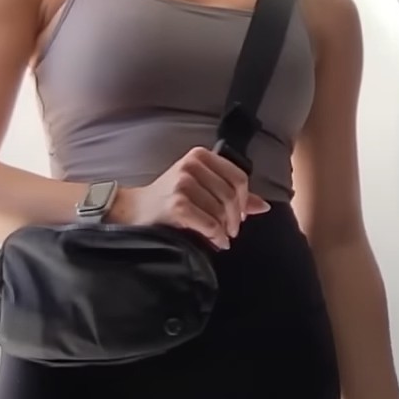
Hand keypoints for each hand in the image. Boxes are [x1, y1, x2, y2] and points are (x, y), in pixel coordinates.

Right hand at [110, 146, 268, 248]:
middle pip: (232, 195)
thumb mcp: (202, 188)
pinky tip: (215, 242)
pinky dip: (216, 236)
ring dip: (224, 229)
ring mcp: (183, 183)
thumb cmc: (170, 199)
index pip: (239, 177)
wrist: (134, 211)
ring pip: (221, 211)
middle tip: (231, 231)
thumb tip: (264, 206)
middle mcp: (191, 165)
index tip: (240, 214)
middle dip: (235, 218)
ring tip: (220, 237)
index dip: (244, 199)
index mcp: (200, 156)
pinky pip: (209, 224)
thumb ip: (232, 194)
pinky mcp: (177, 204)